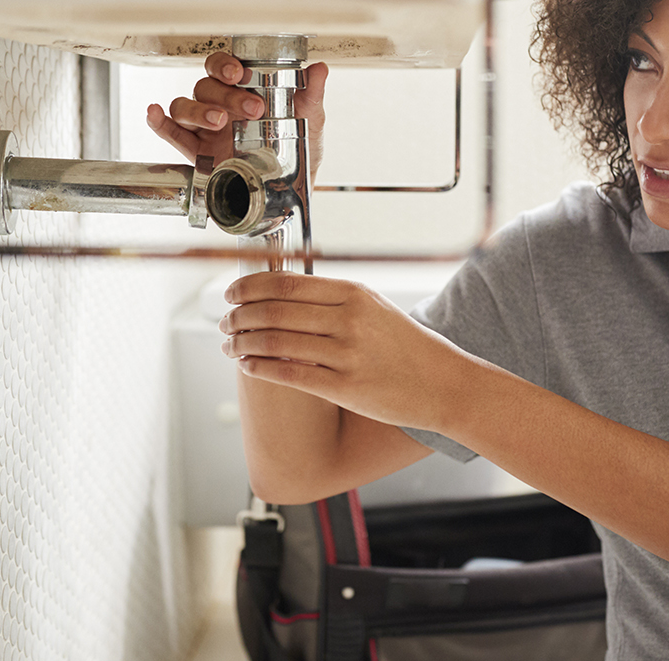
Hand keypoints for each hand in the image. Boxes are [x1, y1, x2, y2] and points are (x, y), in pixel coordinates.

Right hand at [145, 51, 328, 178]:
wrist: (290, 191)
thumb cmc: (298, 150)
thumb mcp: (310, 120)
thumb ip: (311, 95)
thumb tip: (319, 69)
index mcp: (243, 90)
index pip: (223, 67)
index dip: (225, 65)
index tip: (239, 74)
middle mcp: (219, 104)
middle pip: (204, 86)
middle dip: (224, 95)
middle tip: (250, 110)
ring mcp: (205, 128)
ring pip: (185, 106)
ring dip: (197, 110)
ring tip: (219, 123)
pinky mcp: (195, 152)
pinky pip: (170, 132)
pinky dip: (159, 122)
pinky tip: (154, 113)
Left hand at [218, 272, 473, 430]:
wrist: (445, 384)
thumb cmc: (407, 347)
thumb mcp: (374, 308)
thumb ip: (334, 299)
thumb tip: (283, 291)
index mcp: (353, 293)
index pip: (284, 282)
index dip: (248, 287)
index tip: (231, 293)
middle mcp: (348, 319)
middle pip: (273, 310)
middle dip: (238, 316)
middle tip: (224, 321)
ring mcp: (346, 353)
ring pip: (275, 342)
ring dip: (242, 342)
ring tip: (228, 345)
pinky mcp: (344, 387)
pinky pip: (289, 373)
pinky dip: (259, 367)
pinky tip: (246, 366)